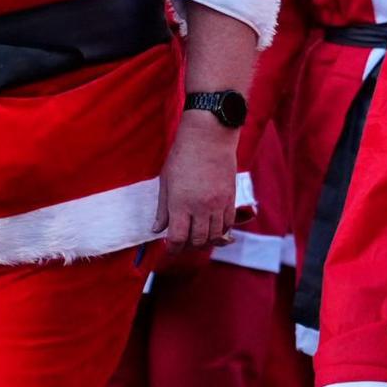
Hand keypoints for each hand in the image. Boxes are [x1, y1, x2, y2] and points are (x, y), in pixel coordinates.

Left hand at [154, 114, 237, 251]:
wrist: (209, 138)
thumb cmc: (182, 156)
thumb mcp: (165, 182)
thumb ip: (162, 209)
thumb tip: (156, 229)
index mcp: (180, 204)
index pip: (177, 239)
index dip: (172, 249)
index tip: (170, 248)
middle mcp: (200, 208)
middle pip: (197, 241)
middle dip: (188, 247)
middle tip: (182, 243)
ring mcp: (218, 205)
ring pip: (214, 236)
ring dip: (205, 241)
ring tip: (197, 237)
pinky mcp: (230, 200)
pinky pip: (228, 225)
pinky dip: (221, 232)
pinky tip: (213, 228)